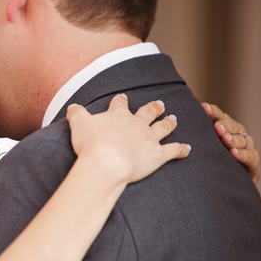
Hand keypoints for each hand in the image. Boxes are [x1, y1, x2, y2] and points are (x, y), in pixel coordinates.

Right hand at [68, 94, 190, 184]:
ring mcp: (149, 139)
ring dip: (169, 122)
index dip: (121, 101)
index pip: (120, 104)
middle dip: (154, 108)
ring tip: (174, 118)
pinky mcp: (158, 155)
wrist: (106, 162)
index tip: (123, 97)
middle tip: (160, 104)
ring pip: (163, 127)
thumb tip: (73, 107)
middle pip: (148, 112)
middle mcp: (136, 124)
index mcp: (118, 116)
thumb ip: (76, 114)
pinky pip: (174, 151)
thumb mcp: (78, 124)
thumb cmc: (91, 144)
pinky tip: (188, 149)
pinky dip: (182, 150)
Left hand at [202, 102, 260, 184]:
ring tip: (225, 139)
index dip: (212, 112)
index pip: (219, 117)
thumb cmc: (217, 160)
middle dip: (224, 126)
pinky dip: (242, 154)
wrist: (234, 181)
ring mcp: (248, 146)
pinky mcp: (254, 160)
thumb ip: (198, 136)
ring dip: (233, 139)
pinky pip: (249, 156)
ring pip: (241, 140)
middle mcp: (238, 134)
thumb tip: (174, 125)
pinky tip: (234, 153)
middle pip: (232, 126)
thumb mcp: (208, 147)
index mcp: (226, 128)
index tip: (203, 107)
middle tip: (216, 127)